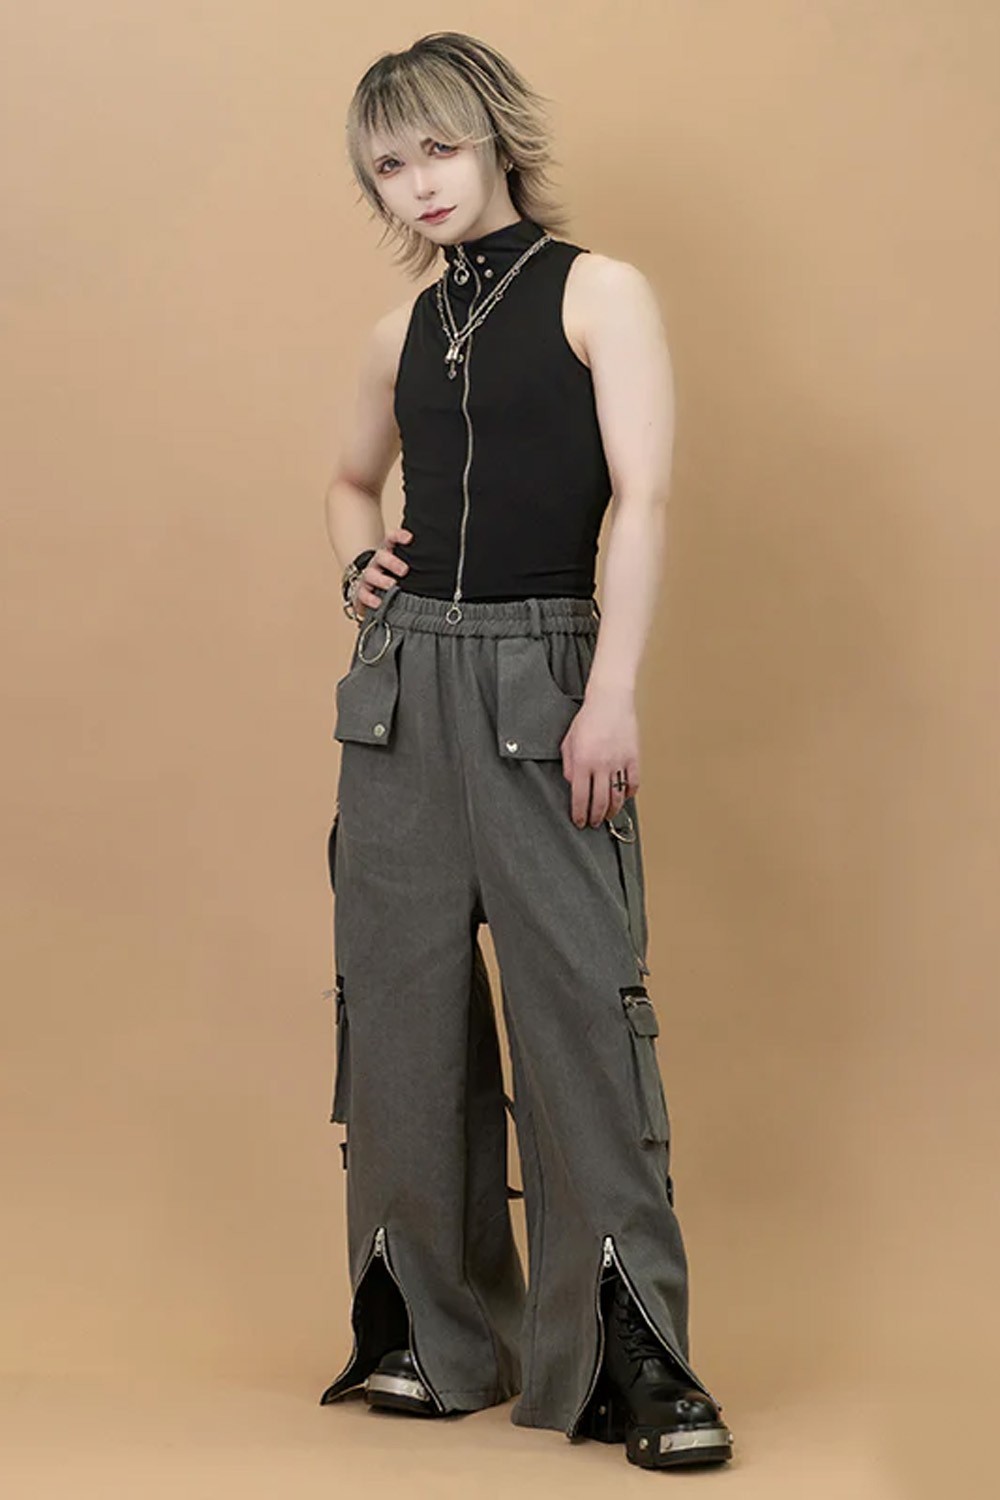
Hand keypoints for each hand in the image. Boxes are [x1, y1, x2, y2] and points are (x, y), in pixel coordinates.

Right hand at [353, 528, 412, 618]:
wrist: (372, 592)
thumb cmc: (394, 578)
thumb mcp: (406, 569)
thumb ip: (418, 565)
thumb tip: (443, 565)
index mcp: (389, 553)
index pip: (391, 539)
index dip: (399, 536)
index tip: (410, 539)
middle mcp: (377, 563)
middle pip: (381, 556)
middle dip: (392, 562)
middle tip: (404, 570)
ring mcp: (368, 577)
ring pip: (371, 574)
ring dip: (381, 580)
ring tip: (392, 585)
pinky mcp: (361, 592)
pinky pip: (363, 593)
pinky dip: (370, 598)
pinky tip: (379, 602)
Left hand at [560, 686, 639, 826]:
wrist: (609, 701)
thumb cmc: (587, 718)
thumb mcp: (568, 742)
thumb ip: (569, 766)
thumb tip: (573, 785)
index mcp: (583, 762)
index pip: (580, 798)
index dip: (579, 814)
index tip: (579, 822)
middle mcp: (601, 765)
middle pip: (600, 802)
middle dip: (595, 817)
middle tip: (593, 823)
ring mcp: (619, 762)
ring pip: (618, 797)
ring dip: (612, 811)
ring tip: (607, 816)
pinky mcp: (633, 758)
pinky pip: (633, 783)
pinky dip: (629, 794)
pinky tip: (623, 798)